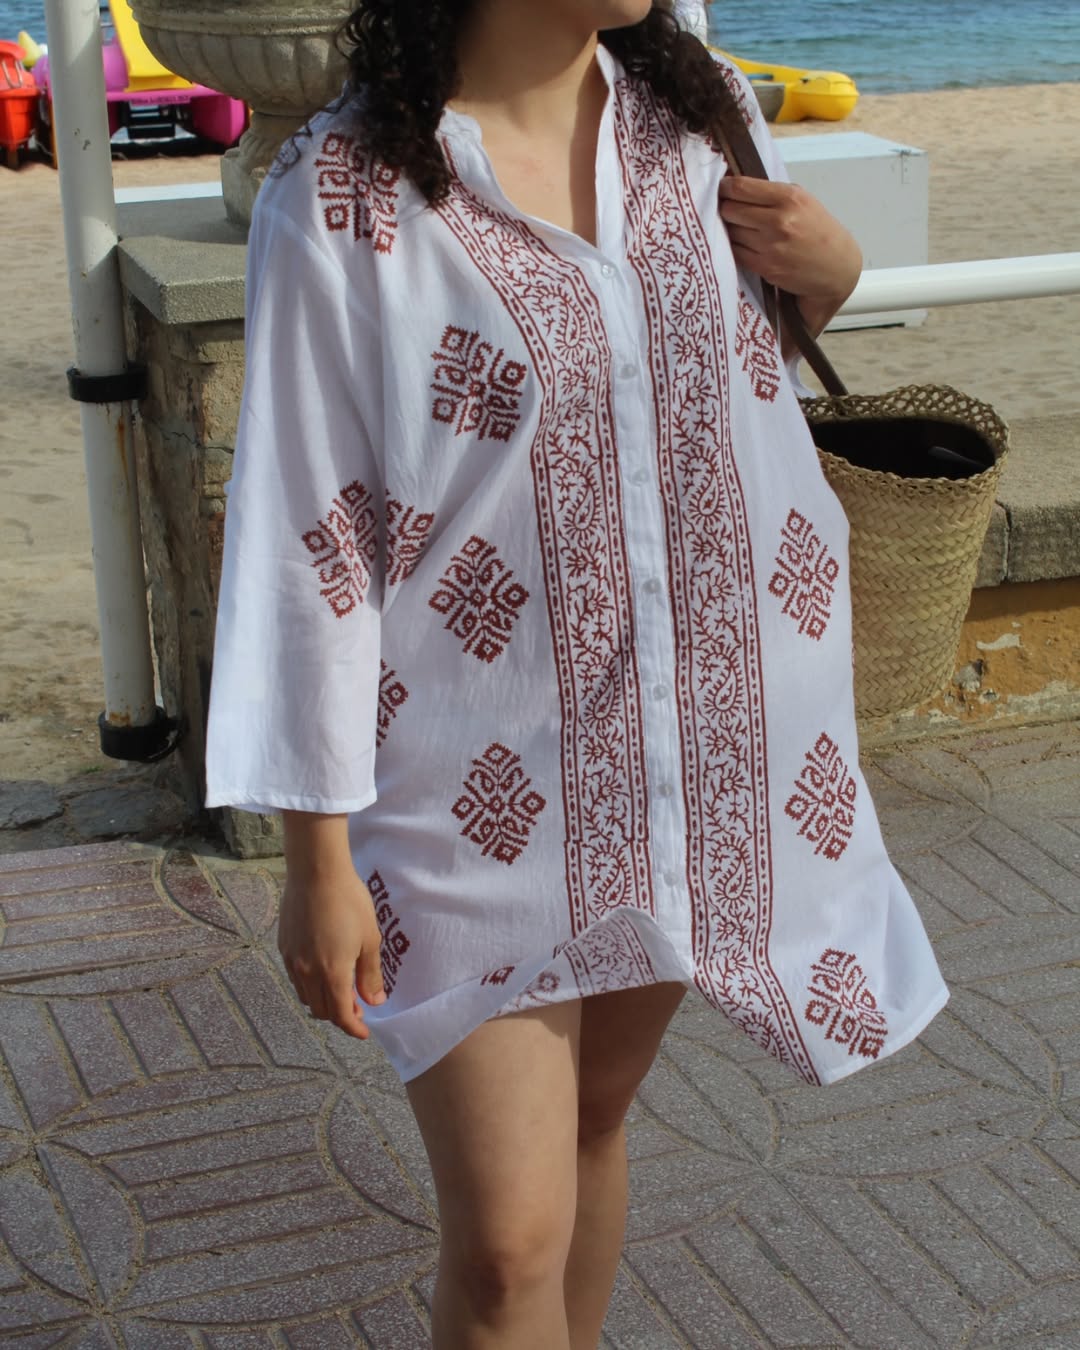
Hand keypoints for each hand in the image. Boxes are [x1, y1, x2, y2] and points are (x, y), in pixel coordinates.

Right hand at [277, 860, 386, 1039]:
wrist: (316, 872)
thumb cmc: (349, 902)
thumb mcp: (370, 939)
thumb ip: (370, 975)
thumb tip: (373, 1001)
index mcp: (332, 973)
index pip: (341, 1015)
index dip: (353, 1028)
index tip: (364, 1032)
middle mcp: (308, 972)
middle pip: (321, 1010)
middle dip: (339, 1015)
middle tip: (357, 1007)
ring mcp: (292, 960)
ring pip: (306, 996)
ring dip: (323, 1001)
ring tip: (339, 989)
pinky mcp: (284, 946)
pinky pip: (296, 977)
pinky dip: (309, 984)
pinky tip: (321, 970)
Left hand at [719, 175, 861, 326]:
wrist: (836, 267)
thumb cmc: (819, 231)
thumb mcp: (803, 201)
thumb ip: (772, 194)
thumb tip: (737, 188)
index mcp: (789, 198)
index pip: (741, 188)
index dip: (725, 188)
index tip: (723, 189)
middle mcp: (779, 221)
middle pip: (730, 210)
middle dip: (727, 208)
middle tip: (730, 210)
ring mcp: (770, 246)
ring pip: (731, 232)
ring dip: (731, 229)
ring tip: (742, 228)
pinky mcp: (765, 267)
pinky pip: (736, 252)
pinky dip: (736, 247)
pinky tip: (745, 244)